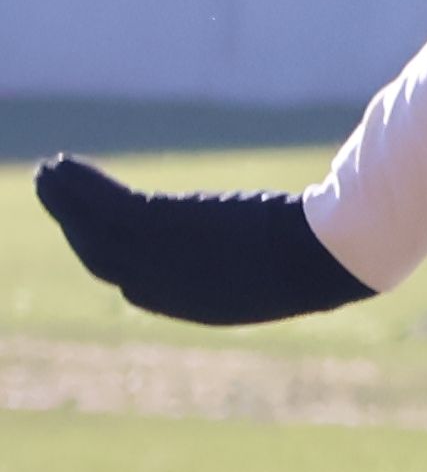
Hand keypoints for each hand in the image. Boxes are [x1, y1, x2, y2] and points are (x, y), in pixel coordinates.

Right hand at [38, 158, 374, 326]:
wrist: (332, 250)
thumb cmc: (327, 255)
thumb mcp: (282, 266)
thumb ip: (255, 261)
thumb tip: (269, 243)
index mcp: (202, 307)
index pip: (139, 285)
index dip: (114, 259)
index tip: (96, 235)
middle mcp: (170, 290)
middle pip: (104, 257)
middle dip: (75, 225)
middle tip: (57, 196)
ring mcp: (163, 259)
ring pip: (95, 229)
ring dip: (66, 200)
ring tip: (51, 172)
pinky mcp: (161, 226)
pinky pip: (107, 206)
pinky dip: (81, 186)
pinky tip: (64, 165)